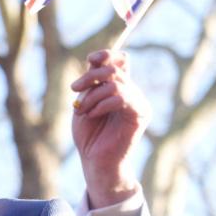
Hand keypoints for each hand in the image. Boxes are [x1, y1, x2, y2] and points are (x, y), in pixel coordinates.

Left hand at [71, 50, 149, 207]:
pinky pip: (121, 98)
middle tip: (75, 88)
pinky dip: (101, 104)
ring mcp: (138, 102)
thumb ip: (91, 83)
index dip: (106, 55)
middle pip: (114, 69)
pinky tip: (92, 115)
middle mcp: (132, 91)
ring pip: (116, 83)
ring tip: (82, 110)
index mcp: (119, 87)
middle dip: (90, 76)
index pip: (120, 60)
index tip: (90, 60)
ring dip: (93, 95)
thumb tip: (95, 60)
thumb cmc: (88, 134)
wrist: (94, 160)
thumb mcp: (85, 102)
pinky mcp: (140, 114)